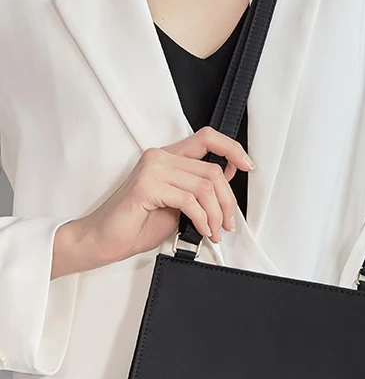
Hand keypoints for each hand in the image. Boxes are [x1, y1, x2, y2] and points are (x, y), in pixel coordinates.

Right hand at [54, 127, 255, 274]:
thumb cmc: (136, 224)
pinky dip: (202, 219)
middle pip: (212, 171)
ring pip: (205, 187)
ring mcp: (152, 170)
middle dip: (228, 201)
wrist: (102, 240)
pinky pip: (189, 201)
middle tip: (228, 223)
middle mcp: (160, 157)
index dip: (232, 148)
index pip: (207, 138)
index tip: (248, 165)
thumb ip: (199, 188)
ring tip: (214, 231)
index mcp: (167, 157)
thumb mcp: (179, 204)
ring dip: (216, 214)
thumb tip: (228, 177)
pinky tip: (202, 230)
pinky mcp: (146, 187)